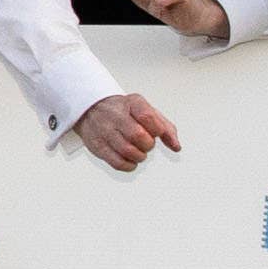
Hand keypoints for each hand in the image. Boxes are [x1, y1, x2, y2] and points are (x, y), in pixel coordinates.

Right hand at [66, 93, 181, 170]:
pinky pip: (118, 163)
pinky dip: (129, 165)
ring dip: (140, 156)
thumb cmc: (125, 112)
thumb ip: (165, 128)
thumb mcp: (146, 111)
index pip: (147, 116)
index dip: (157, 129)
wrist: (92, 108)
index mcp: (131, 103)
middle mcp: (116, 115)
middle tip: (145, 143)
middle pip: (139, 136)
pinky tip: (129, 159)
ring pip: (128, 151)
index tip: (155, 132)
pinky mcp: (97, 146)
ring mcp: (104, 130)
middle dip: (148, 145)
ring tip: (138, 151)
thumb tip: (176, 147)